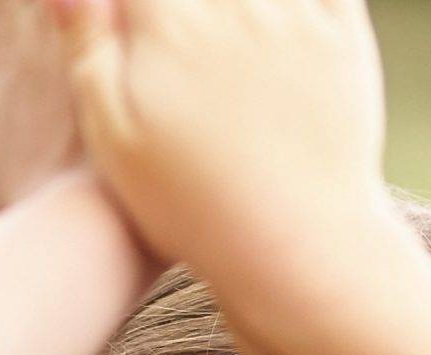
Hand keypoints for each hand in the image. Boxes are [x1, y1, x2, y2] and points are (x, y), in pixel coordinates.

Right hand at [48, 0, 389, 296]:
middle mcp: (232, 5)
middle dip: (174, 5)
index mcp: (165, 20)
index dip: (124, 2)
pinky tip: (283, 13)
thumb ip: (87, 49)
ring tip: (220, 22)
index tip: (123, 15)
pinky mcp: (344, 38)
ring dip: (241, 3)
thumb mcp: (117, 140)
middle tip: (173, 23)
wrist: (303, 254)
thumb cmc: (197, 209)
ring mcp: (295, 17)